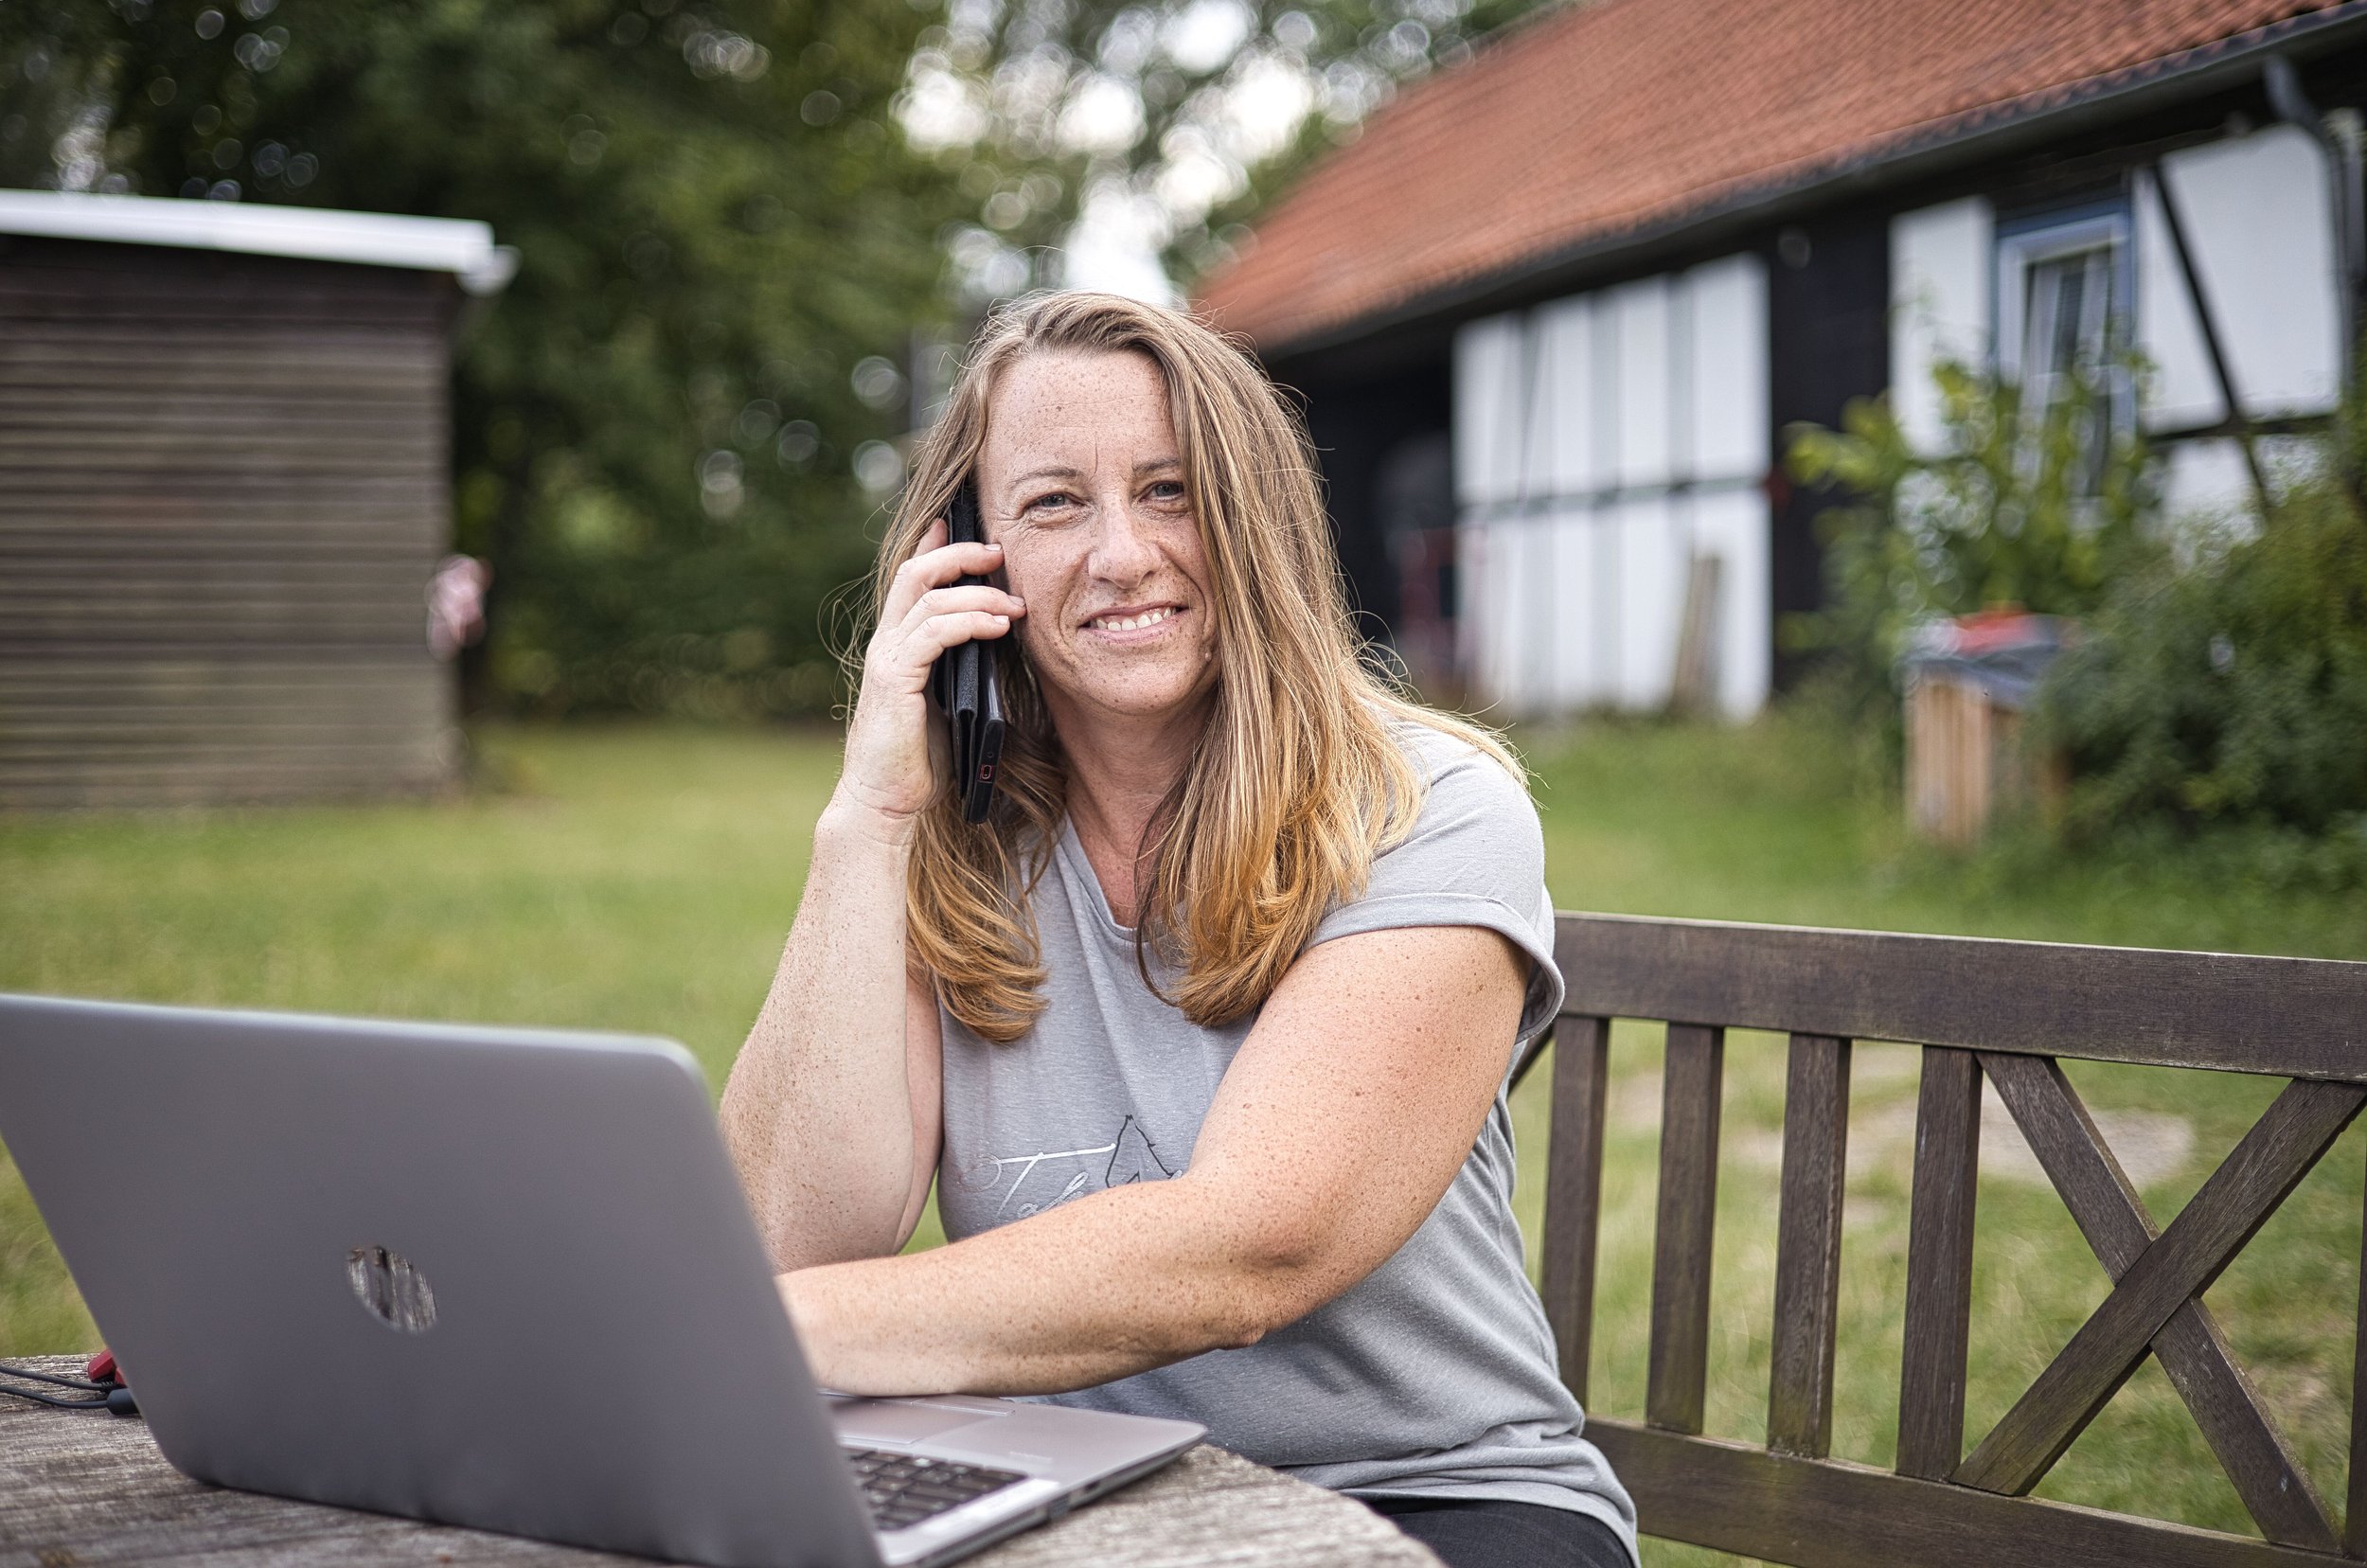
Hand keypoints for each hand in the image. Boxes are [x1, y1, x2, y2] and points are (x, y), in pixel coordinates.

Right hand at [833, 518, 1025, 834]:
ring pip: (928, 597)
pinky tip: (998, 626)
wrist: (885, 800)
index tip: (972, 529)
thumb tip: (996, 643)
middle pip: (916, 571)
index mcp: (898, 645)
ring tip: (1015, 604)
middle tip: (1000, 551)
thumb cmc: (919, 759)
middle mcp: (887, 643)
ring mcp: (887, 658)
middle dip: (960, 553)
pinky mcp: (894, 679)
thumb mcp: (946, 701)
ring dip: (977, 593)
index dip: (938, 545)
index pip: (913, 579)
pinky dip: (968, 621)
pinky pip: (933, 633)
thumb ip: (959, 668)